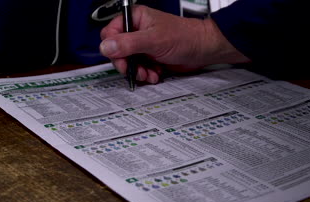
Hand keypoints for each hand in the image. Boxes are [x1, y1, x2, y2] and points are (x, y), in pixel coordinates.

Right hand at [99, 5, 249, 83]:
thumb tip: (106, 47)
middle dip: (126, 64)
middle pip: (118, 51)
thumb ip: (128, 44)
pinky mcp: (152, 58)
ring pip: (129, 63)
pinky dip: (146, 75)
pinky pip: (141, 69)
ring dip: (137, 72)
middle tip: (132, 71)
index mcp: (135, 19)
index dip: (112, 48)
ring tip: (148, 75)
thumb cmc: (183, 37)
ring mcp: (144, 46)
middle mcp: (138, 31)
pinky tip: (155, 75)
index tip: (120, 59)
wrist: (203, 49)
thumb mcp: (153, 40)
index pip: (111, 33)